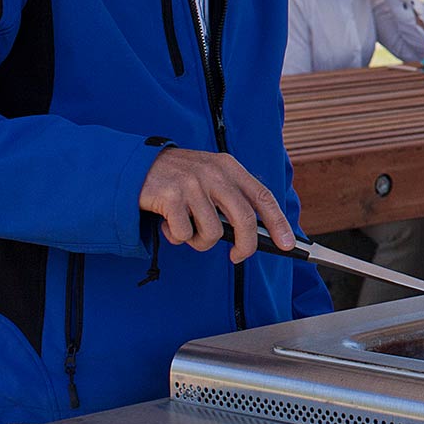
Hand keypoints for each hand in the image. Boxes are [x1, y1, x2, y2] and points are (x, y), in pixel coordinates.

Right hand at [138, 147, 294, 263]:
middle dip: (245, 246)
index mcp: (228, 167)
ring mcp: (192, 184)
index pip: (263, 196)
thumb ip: (230, 198)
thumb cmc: (178, 179)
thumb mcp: (210, 177)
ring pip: (212, 233)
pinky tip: (169, 223)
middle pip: (244, 220)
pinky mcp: (170, 197)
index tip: (288, 244)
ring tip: (188, 230)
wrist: (136, 166)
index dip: (278, 222)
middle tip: (238, 257)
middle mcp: (214, 173)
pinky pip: (184, 235)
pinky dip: (177, 237)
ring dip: (200, 242)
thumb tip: (254, 234)